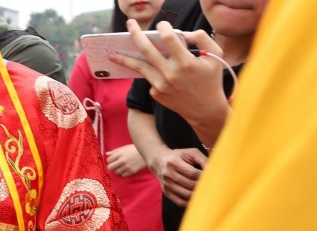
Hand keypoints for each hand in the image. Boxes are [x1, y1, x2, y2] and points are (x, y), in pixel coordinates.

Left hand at [106, 144, 145, 176]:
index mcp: (120, 153)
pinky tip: (127, 169)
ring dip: (119, 170)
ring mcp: (127, 166)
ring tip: (123, 166)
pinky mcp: (132, 171)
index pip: (108, 160)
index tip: (114, 160)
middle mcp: (122, 160)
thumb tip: (106, 154)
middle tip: (116, 165)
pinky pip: (123, 175)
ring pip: (116, 172)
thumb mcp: (125, 147)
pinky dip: (124, 173)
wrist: (149, 153)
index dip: (110, 160)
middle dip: (112, 166)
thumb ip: (115, 151)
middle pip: (110, 168)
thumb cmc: (136, 149)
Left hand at [110, 21, 229, 140]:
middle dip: (136, 34)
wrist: (204, 109)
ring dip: (123, 59)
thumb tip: (183, 33)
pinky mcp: (155, 93)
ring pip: (139, 66)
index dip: (163, 27)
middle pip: (147, 50)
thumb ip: (202, 38)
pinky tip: (152, 70)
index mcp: (186, 62)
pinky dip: (151, 70)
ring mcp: (160, 85)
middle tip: (129, 23)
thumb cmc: (211, 79)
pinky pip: (150, 76)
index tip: (161, 24)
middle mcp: (170, 74)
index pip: (169, 38)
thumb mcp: (215, 55)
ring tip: (111, 53)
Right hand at [149, 146, 207, 206]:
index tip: (212, 176)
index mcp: (174, 163)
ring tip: (206, 191)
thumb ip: (203, 159)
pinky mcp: (166, 192)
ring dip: (198, 194)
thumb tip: (213, 170)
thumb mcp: (191, 152)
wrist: (159, 161)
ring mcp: (167, 185)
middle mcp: (168, 175)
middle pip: (190, 184)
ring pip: (186, 194)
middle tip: (211, 184)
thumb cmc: (179, 156)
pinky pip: (179, 201)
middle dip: (202, 185)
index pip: (193, 173)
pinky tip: (196, 197)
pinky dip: (190, 202)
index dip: (204, 176)